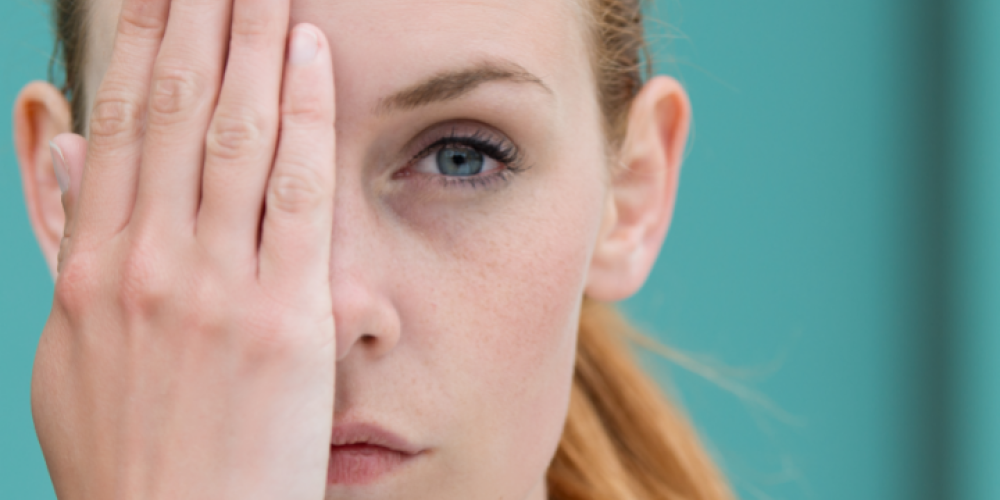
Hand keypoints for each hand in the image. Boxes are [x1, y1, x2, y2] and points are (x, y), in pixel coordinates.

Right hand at [32, 0, 335, 497]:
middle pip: (171, 109)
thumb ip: (73, 253)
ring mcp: (214, 287)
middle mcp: (146, 264)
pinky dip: (302, 115)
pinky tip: (310, 52)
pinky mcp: (284, 317)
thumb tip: (65, 163)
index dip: (137, 41)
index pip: (117, 124)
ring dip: (249, 40)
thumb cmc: (132, 454)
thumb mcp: (75, 353)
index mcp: (94, 269)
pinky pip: (295, 194)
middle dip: (195, 16)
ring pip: (230, 133)